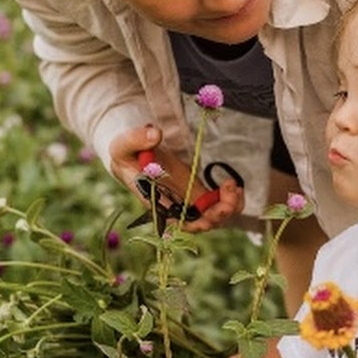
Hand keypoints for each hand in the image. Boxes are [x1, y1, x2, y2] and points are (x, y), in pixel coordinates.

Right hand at [108, 124, 243, 233]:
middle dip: (219, 213)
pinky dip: (230, 199)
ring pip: (214, 216)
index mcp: (157, 202)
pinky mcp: (198, 192)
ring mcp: (188, 201)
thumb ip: (136, 139)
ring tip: (233, 186)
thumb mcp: (123, 145)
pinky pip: (218, 204)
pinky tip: (234, 186)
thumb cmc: (125, 154)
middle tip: (230, 190)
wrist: (134, 153)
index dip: (196, 223)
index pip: (178, 221)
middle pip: (201, 222)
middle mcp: (175, 207)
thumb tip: (155, 134)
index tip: (209, 217)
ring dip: (229, 206)